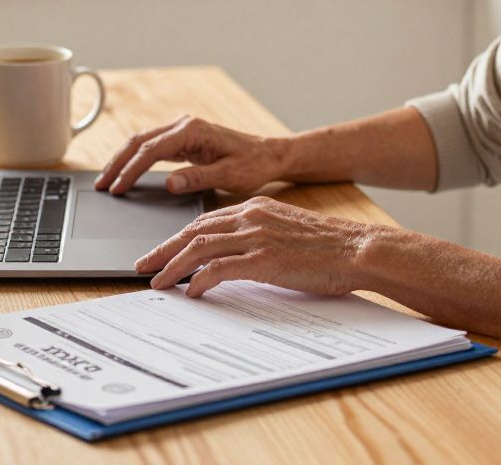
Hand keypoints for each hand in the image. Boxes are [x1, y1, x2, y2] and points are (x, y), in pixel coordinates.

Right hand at [94, 115, 287, 194]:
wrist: (268, 154)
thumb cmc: (252, 164)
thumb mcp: (228, 175)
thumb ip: (198, 178)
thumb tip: (169, 183)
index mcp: (192, 131)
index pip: (151, 151)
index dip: (130, 170)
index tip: (117, 188)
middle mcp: (183, 126)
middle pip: (139, 142)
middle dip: (117, 163)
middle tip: (101, 185)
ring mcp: (182, 132)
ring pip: (142, 143)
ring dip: (123, 160)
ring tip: (107, 181)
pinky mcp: (183, 140)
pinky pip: (152, 148)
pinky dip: (135, 160)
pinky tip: (126, 173)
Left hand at [135, 196, 377, 296]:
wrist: (357, 248)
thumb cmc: (328, 247)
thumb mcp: (285, 232)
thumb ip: (257, 238)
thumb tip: (232, 260)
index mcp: (255, 208)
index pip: (204, 221)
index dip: (178, 238)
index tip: (161, 251)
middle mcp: (251, 217)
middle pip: (193, 231)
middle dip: (163, 249)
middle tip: (142, 265)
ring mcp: (257, 237)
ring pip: (199, 248)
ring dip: (172, 266)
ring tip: (156, 282)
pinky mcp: (265, 259)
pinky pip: (220, 268)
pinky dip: (200, 279)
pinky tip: (191, 292)